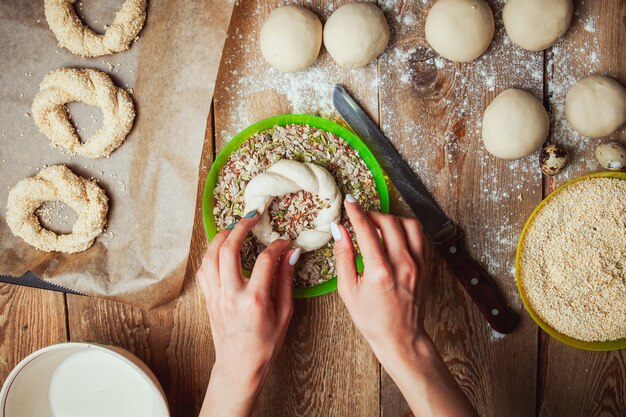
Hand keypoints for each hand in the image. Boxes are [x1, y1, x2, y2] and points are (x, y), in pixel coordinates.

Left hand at [196, 212, 299, 416]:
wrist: (239, 367)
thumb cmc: (265, 344)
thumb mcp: (284, 313)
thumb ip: (286, 280)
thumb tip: (291, 253)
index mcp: (254, 301)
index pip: (265, 260)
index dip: (276, 245)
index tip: (284, 240)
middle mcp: (231, 296)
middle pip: (229, 250)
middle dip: (240, 227)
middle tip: (252, 217)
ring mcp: (216, 297)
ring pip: (210, 257)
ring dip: (221, 237)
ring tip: (234, 227)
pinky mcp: (208, 299)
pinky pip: (204, 270)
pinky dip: (210, 254)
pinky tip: (220, 248)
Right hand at [331, 195, 429, 362]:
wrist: (400, 337)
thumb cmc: (371, 318)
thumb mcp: (348, 290)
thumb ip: (343, 256)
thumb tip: (339, 230)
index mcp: (379, 271)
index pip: (367, 229)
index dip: (356, 212)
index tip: (349, 202)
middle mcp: (402, 265)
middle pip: (389, 222)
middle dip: (372, 214)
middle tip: (361, 217)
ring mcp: (418, 265)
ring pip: (409, 225)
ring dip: (393, 219)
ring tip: (380, 225)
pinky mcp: (427, 267)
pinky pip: (420, 237)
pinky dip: (407, 230)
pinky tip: (395, 236)